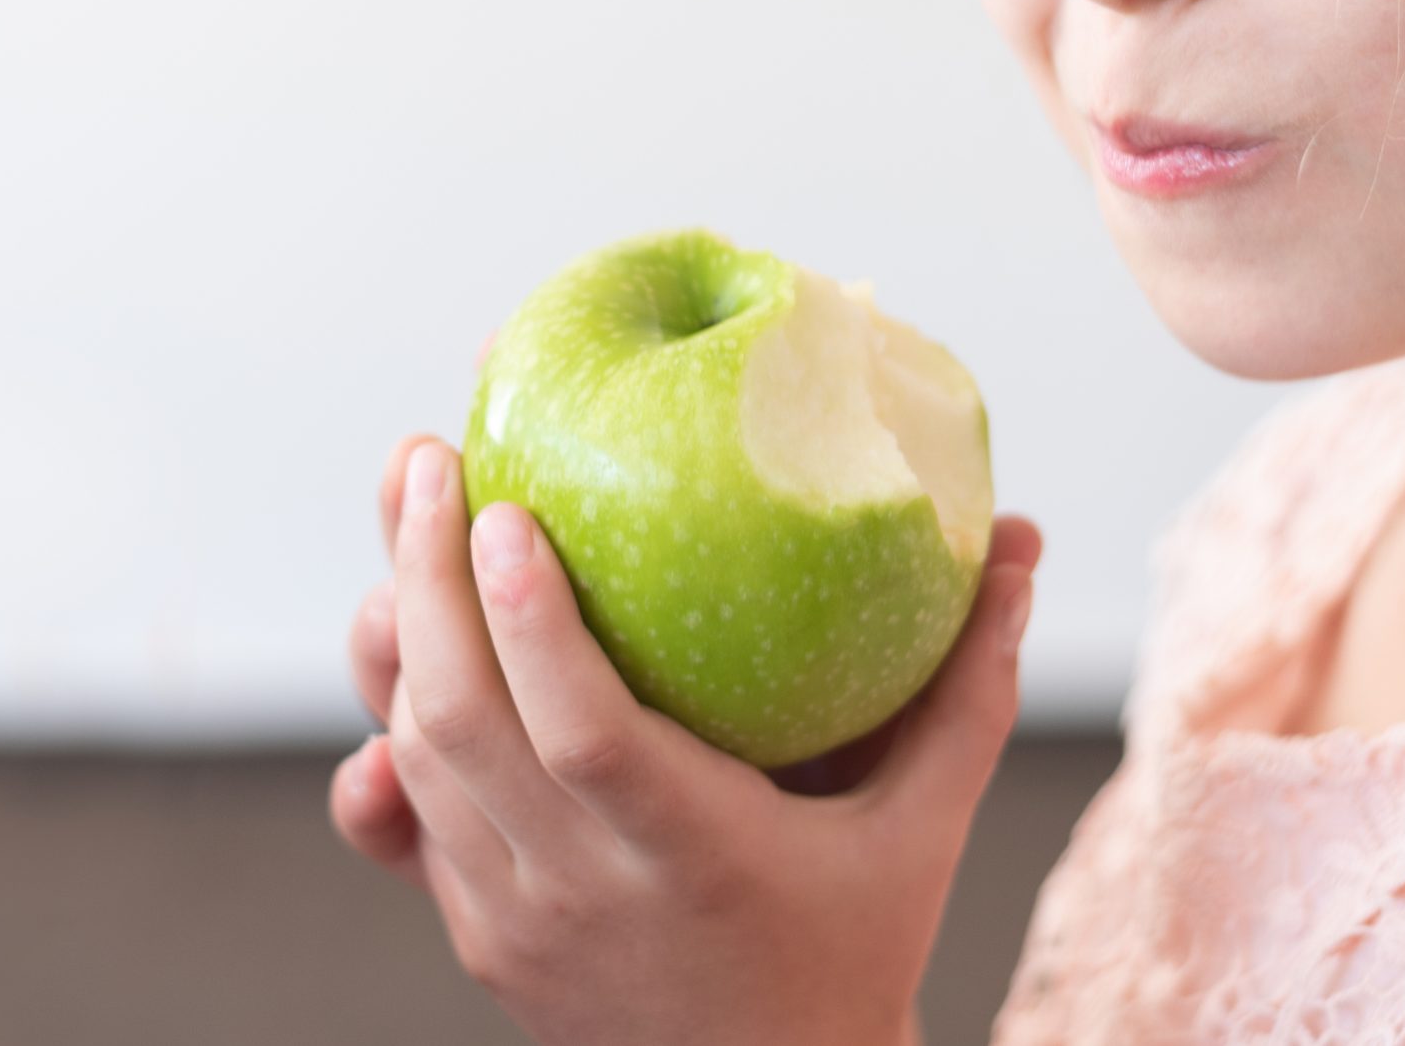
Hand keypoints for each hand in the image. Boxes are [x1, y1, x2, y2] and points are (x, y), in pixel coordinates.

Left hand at [329, 345, 1042, 1045]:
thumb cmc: (855, 949)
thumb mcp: (923, 829)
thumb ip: (967, 691)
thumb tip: (1020, 549)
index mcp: (693, 855)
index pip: (583, 732)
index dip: (529, 618)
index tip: (506, 507)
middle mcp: (583, 891)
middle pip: (462, 724)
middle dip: (424, 577)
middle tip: (429, 455)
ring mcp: (514, 921)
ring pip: (417, 761)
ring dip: (393, 632)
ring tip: (405, 508)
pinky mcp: (477, 935)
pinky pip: (404, 822)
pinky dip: (385, 726)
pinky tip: (385, 645)